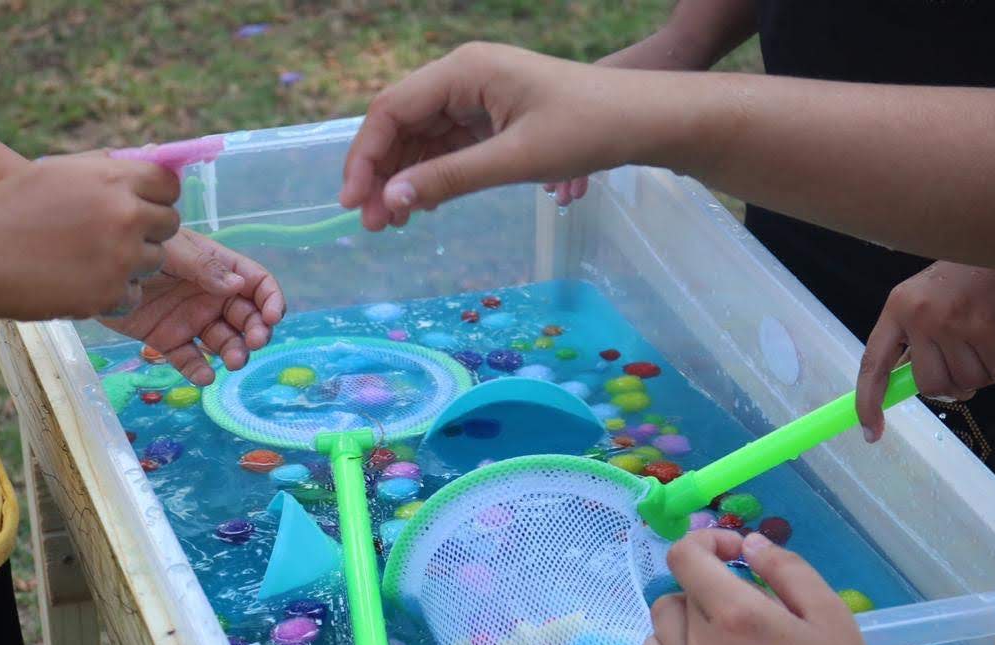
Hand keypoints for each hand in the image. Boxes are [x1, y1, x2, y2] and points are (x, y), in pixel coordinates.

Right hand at [0, 152, 181, 319]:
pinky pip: (134, 295)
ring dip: (132, 263)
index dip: (157, 195)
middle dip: (149, 230)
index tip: (142, 205)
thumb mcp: (57, 170)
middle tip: (114, 236)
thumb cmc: (11, 208)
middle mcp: (124, 216)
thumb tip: (152, 155)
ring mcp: (120, 258)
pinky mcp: (110, 294)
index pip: (168, 184)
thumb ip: (107, 167)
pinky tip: (83, 284)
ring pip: (155, 261)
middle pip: (170, 224)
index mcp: (112, 179)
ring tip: (90, 260)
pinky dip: (114, 294)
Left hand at [100, 230, 285, 384]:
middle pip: (247, 318)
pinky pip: (189, 359)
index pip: (257, 285)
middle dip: (257, 331)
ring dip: (234, 353)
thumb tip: (237, 287)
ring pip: (224, 342)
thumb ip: (204, 267)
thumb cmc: (138, 245)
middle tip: (252, 343)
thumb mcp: (173, 249)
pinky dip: (199, 371)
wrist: (93, 264)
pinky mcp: (168, 341)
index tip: (273, 317)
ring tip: (232, 361)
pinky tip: (204, 376)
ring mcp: (191, 320)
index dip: (271, 300)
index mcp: (219, 269)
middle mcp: (210, 297)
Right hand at [339, 43, 696, 230]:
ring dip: (400, 179)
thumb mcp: (514, 160)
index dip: (365, 157)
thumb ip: (449, 179)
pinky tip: (419, 207)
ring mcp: (475, 96)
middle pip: (398, 124)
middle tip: (370, 224)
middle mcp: (462, 76)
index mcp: (464, 70)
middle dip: (379, 173)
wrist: (642, 120)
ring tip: (390, 224)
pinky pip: (443, 146)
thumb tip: (391, 202)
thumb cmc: (587, 129)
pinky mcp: (489, 117)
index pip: (391, 110)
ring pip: (418, 138)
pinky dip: (427, 176)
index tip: (352, 203)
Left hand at [641, 530, 897, 644]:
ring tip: (726, 633)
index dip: (706, 543)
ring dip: (688, 617)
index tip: (736, 555)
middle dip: (708, 585)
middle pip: (678, 591)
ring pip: (662, 626)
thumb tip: (748, 543)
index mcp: (737, 615)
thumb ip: (785, 567)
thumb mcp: (830, 611)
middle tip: (747, 604)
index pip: (684, 557)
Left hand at [856, 262, 994, 441]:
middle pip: (930, 385)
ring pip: (967, 382)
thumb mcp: (925, 296)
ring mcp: (955, 326)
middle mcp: (921, 319)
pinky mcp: (991, 331)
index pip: (873, 365)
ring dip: (984, 371)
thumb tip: (915, 382)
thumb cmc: (968, 272)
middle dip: (951, 386)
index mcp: (898, 309)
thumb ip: (915, 336)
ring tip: (991, 340)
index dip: (868, 402)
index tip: (870, 431)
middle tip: (966, 364)